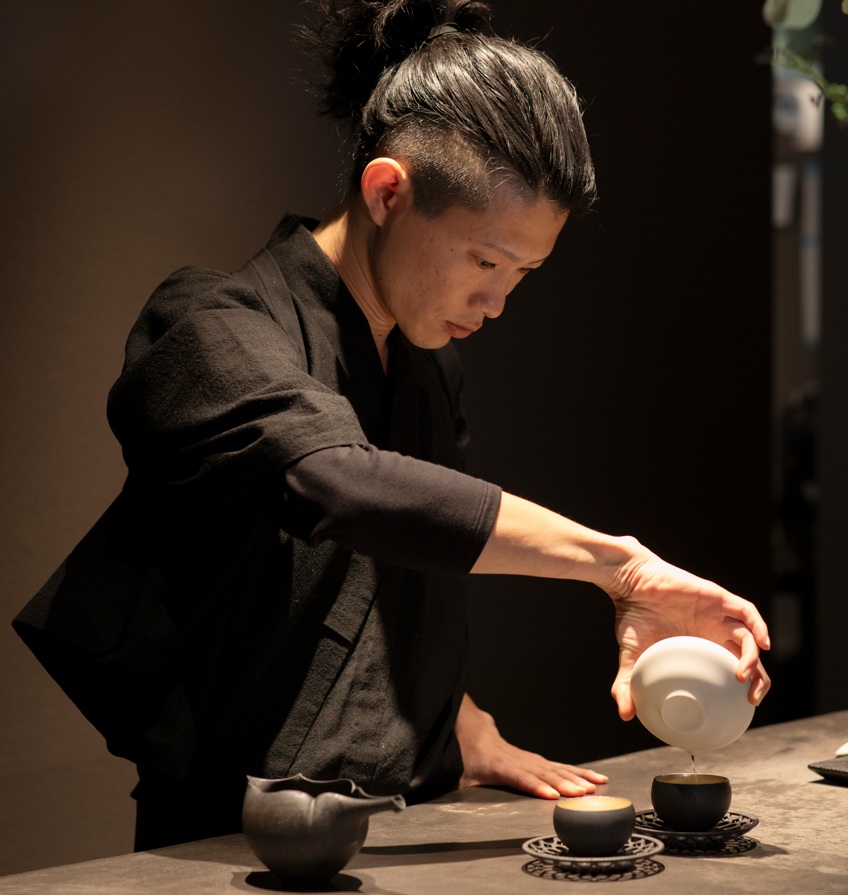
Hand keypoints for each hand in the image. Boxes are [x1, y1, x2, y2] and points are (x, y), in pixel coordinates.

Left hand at [454, 694, 607, 798]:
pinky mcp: (535, 759)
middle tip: (584, 794)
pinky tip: (595, 779)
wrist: (470, 727)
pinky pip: (558, 766)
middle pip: (543, 772)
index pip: (519, 776)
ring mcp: (528, 757)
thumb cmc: (464, 755)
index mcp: (497, 764)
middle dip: (565, 783)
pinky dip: (578, 772)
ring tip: (595, 787)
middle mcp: (517, 759)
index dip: (535, 785)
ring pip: (555, 767)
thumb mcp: (456, 773)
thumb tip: (451, 799)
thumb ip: (458, 785)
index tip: (552, 794)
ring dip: (576, 778)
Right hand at [604, 538, 770, 720]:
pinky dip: (760, 627)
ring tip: (744, 676)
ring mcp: (718, 615)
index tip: (741, 708)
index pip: (732, 670)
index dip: (743, 689)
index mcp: (700, 647)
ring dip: (754, 658)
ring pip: (750, 638)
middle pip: (749, 658)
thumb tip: (624, 715)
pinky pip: (747, 612)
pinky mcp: (718, 598)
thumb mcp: (631, 656)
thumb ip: (627, 684)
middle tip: (750, 700)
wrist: (630, 584)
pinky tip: (763, 642)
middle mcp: (713, 632)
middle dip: (758, 681)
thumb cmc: (633, 617)